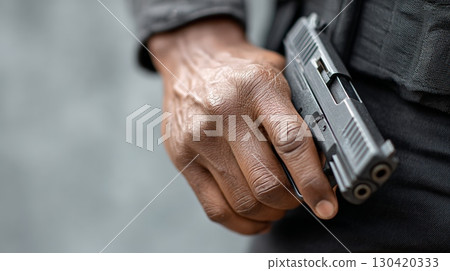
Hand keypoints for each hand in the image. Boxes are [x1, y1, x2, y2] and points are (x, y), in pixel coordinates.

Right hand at [148, 18, 337, 233]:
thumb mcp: (275, 74)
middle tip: (301, 199)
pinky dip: (242, 222)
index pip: (291, 143)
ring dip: (269, 213)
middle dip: (292, 202)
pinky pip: (215, 208)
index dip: (313, 181)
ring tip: (277, 205)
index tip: (326, 204)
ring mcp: (199, 140)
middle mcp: (224, 115)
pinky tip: (255, 217)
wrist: (191, 57)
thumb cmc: (237, 69)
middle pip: (266, 182)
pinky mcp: (182, 159)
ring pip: (242, 201)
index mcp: (256, 88)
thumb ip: (297, 112)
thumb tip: (322, 161)